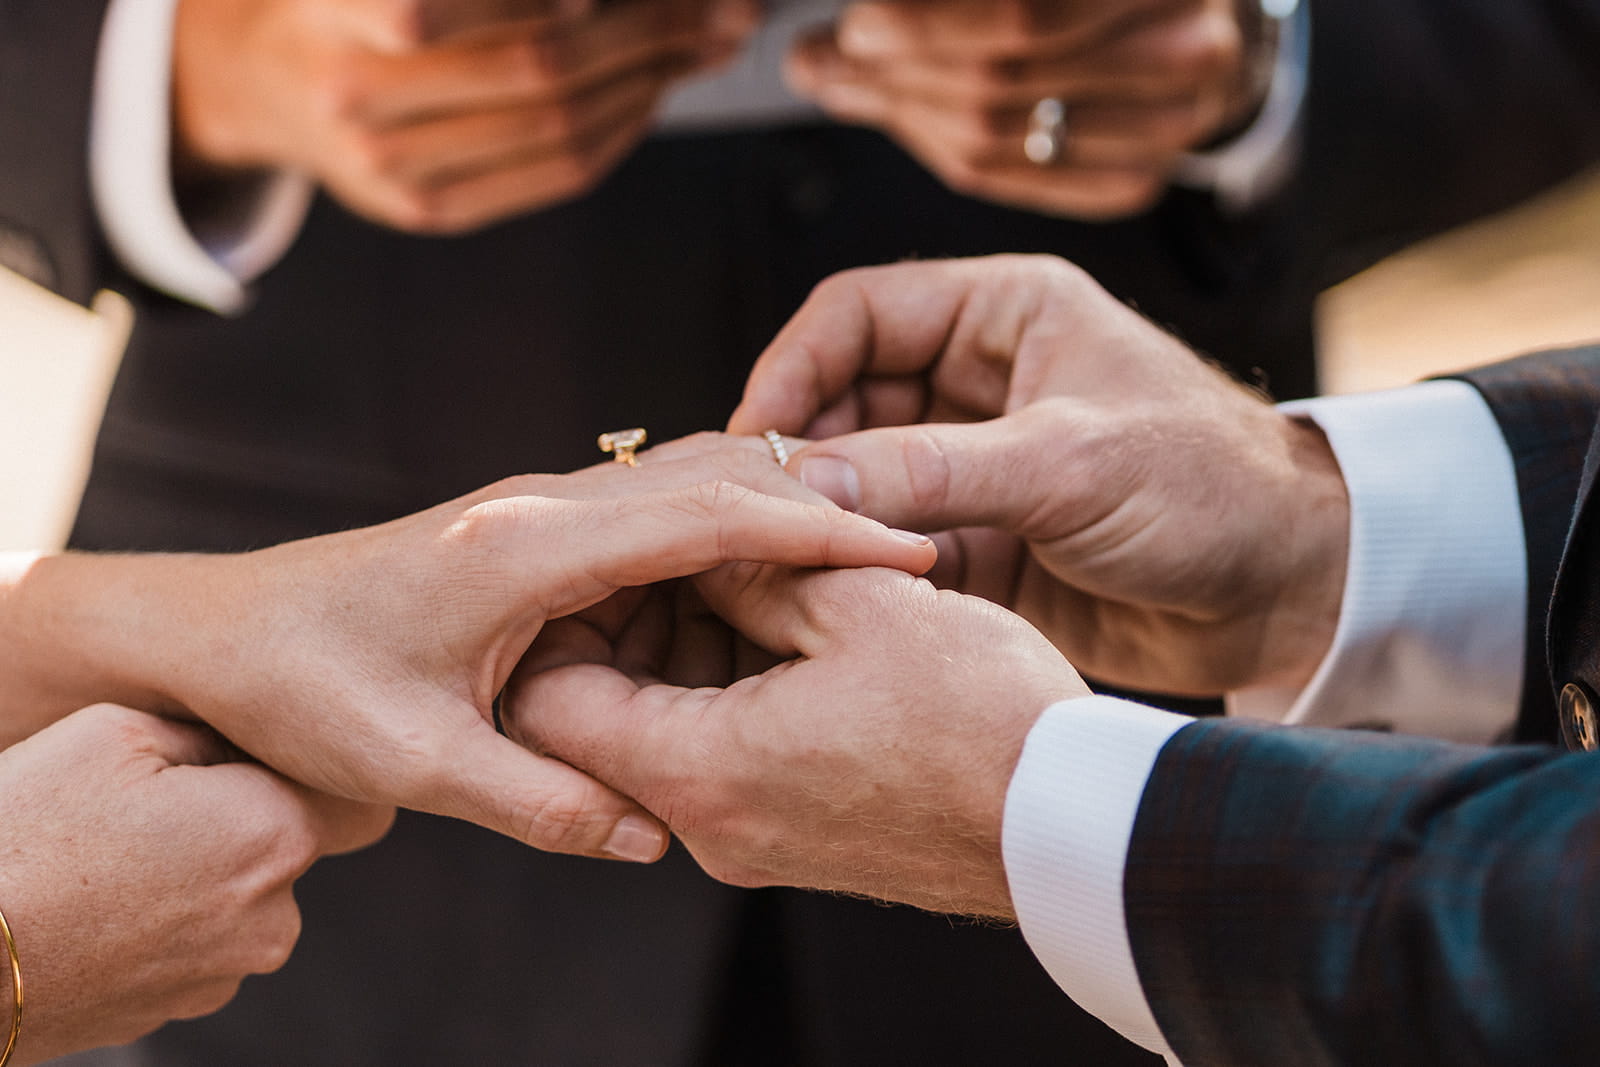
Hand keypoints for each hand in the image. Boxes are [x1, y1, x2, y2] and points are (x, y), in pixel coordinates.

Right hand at [0, 705, 389, 1062]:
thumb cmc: (27, 834)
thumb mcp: (119, 733)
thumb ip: (213, 733)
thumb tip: (246, 741)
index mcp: (276, 834)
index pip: (349, 793)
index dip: (300, 769)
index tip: (252, 757)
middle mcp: (272, 914)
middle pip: (286, 843)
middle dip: (238, 818)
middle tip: (153, 803)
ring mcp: (225, 973)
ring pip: (240, 896)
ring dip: (199, 873)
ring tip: (113, 858)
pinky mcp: (178, 1009)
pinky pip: (198, 942)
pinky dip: (164, 921)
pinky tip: (102, 902)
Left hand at [13, 435, 933, 862]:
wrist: (218, 634)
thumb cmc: (298, 688)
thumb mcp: (412, 763)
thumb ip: (539, 801)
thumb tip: (651, 836)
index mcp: (526, 546)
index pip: (705, 517)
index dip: (813, 534)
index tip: (904, 556)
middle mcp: (540, 507)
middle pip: (713, 478)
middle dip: (817, 512)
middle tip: (910, 562)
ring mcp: (537, 512)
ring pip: (685, 488)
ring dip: (772, 520)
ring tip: (859, 570)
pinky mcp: (532, 533)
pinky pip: (649, 518)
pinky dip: (720, 537)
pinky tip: (757, 585)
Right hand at [173, 0, 757, 231]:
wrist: (258, 81)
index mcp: (336, 16)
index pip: (458, 5)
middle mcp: (358, 101)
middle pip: (540, 66)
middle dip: (650, 29)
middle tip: (725, 5)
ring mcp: (394, 173)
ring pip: (560, 128)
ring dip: (654, 79)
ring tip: (711, 40)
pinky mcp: (430, 212)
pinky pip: (555, 176)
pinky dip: (622, 129)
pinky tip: (658, 90)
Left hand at [506, 562, 1087, 917]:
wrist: (1075, 829)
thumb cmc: (981, 721)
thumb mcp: (861, 608)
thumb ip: (753, 568)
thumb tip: (700, 544)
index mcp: (697, 769)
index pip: (549, 698)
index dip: (566, 612)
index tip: (615, 551)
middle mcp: (706, 823)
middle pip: (600, 715)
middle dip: (629, 617)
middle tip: (680, 544)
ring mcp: (750, 837)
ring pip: (663, 729)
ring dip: (684, 645)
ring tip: (743, 567)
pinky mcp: (792, 835)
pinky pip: (718, 754)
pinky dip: (727, 684)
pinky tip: (780, 617)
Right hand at [728, 255, 1347, 695]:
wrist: (1295, 592)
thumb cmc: (1215, 488)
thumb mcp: (1070, 463)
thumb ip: (934, 470)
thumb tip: (808, 480)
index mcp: (1004, 315)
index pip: (858, 314)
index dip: (794, 367)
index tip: (757, 436)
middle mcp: (980, 383)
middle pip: (845, 402)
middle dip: (801, 456)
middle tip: (756, 515)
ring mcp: (976, 468)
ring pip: (862, 482)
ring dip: (826, 521)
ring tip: (783, 565)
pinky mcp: (982, 544)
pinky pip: (893, 548)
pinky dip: (862, 572)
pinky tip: (838, 601)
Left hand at [786, 0, 1272, 217]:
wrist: (1190, 5)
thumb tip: (844, 32)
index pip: (1023, 11)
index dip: (924, 23)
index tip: (854, 25)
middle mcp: (1188, 45)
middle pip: (999, 79)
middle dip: (891, 71)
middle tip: (820, 59)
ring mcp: (1173, 123)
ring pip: (996, 138)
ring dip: (900, 113)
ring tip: (842, 81)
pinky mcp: (1143, 177)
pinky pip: (1016, 182)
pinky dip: (945, 152)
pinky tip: (907, 120)